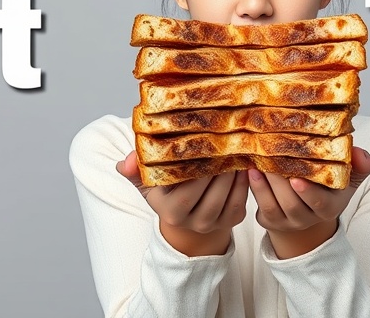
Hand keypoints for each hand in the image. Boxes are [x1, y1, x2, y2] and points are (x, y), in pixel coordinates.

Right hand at [117, 151, 249, 255]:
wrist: (187, 215)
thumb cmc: (168, 190)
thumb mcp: (149, 182)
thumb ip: (135, 170)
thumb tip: (124, 163)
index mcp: (170, 212)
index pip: (186, 193)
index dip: (199, 173)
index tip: (205, 149)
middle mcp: (192, 222)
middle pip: (211, 196)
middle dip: (221, 171)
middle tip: (227, 145)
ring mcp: (214, 224)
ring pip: (228, 199)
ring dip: (235, 174)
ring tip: (237, 150)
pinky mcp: (232, 221)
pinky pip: (241, 201)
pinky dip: (244, 182)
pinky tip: (245, 163)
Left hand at [248, 146, 369, 258]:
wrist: (306, 207)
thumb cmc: (327, 185)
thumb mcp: (346, 176)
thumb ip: (358, 164)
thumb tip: (366, 157)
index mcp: (331, 207)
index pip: (321, 204)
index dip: (309, 194)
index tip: (297, 179)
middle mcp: (309, 218)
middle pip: (293, 203)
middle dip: (280, 181)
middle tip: (270, 157)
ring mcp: (289, 221)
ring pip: (275, 205)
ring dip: (265, 184)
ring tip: (258, 161)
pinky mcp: (270, 220)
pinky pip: (262, 207)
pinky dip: (255, 189)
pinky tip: (250, 171)